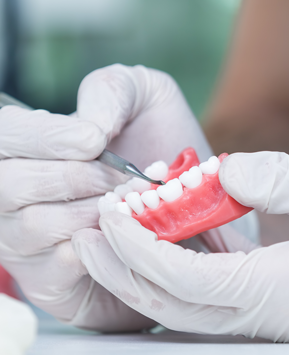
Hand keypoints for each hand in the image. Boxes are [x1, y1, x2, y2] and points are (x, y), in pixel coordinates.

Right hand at [0, 64, 221, 330]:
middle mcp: (13, 191)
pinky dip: (101, 245)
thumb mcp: (144, 97)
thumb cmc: (159, 141)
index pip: (4, 135)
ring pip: (34, 225)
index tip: (94, 141)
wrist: (186, 196)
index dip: (43, 137)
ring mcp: (25, 238)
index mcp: (28, 142)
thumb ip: (111, 91)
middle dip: (77, 177)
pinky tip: (128, 230)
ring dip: (94, 211)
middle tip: (124, 177)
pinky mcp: (50, 280)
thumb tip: (88, 127)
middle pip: (9, 184)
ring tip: (133, 202)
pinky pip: (58, 266)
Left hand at [74, 150, 288, 342]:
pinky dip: (188, 272)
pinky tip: (177, 242)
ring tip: (120, 233)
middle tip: (93, 229)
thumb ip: (286, 179)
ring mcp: (287, 318)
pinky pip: (225, 298)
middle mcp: (280, 317)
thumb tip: (226, 174)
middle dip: (129, 269)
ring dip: (151, 273)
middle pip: (180, 307)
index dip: (141, 250)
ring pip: (197, 309)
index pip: (191, 283)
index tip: (111, 216)